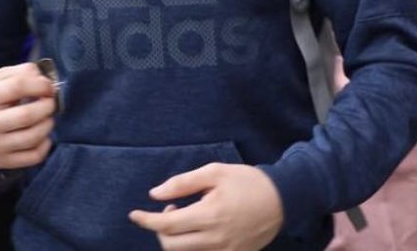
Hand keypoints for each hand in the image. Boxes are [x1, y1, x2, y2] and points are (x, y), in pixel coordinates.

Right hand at [0, 63, 55, 168]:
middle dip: (47, 106)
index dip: (40, 84)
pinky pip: (34, 156)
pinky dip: (45, 145)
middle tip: (50, 102)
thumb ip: (20, 73)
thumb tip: (42, 77)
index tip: (48, 86)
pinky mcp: (4, 162)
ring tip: (46, 118)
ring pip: (33, 137)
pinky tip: (42, 136)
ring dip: (47, 124)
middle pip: (27, 115)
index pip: (17, 86)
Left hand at [128, 163, 283, 250]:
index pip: (167, 225)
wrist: (282, 200)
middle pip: (171, 246)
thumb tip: (154, 194)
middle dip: (160, 229)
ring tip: (185, 219)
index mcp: (209, 215)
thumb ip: (182, 183)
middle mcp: (215, 239)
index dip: (146, 221)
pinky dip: (190, 248)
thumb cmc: (247, 182)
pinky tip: (196, 232)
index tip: (134, 214)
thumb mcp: (215, 172)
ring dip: (174, 240)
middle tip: (171, 210)